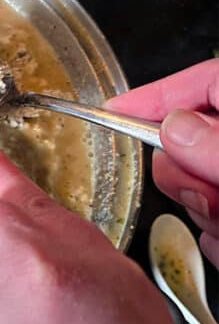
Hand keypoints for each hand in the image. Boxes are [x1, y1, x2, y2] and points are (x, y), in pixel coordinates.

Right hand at [115, 59, 218, 267]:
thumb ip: (217, 146)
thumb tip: (175, 128)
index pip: (205, 82)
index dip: (158, 94)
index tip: (115, 109)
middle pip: (193, 143)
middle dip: (187, 173)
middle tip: (203, 190)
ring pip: (199, 192)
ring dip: (206, 213)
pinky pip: (212, 231)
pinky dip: (218, 240)